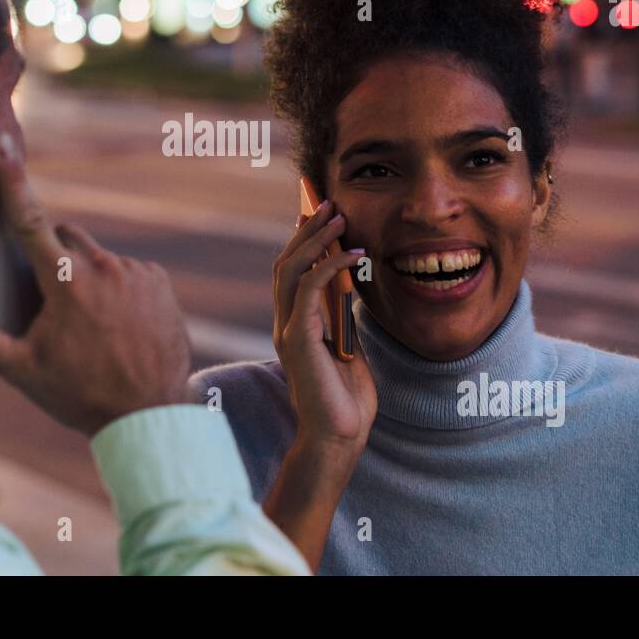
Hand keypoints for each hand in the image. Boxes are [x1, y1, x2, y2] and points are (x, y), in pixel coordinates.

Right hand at [0, 134, 190, 435]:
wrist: (149, 415)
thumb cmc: (80, 394)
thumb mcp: (21, 371)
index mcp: (65, 283)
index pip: (29, 220)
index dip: (11, 180)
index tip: (0, 144)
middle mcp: (104, 268)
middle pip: (62, 237)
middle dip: (49, 257)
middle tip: (48, 302)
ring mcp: (136, 272)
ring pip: (95, 256)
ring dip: (84, 275)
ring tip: (87, 324)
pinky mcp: (159, 282)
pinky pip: (126, 270)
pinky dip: (115, 287)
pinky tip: (115, 323)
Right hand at [272, 199, 376, 454]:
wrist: (339, 437)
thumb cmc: (347, 400)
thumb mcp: (349, 348)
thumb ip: (343, 319)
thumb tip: (351, 285)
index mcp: (294, 326)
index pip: (290, 273)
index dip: (300, 240)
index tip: (315, 212)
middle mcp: (285, 324)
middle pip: (285, 263)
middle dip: (305, 229)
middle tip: (325, 201)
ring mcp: (288, 330)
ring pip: (291, 269)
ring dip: (314, 238)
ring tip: (336, 215)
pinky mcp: (299, 338)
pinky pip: (309, 289)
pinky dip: (331, 266)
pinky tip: (353, 255)